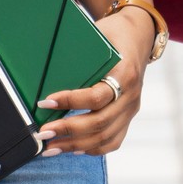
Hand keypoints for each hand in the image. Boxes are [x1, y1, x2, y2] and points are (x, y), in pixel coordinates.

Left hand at [35, 9, 148, 156]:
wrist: (139, 35)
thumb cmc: (114, 34)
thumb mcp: (98, 36)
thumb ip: (79, 54)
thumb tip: (44, 72)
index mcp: (125, 73)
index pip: (97, 96)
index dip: (70, 102)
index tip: (45, 102)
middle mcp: (131, 95)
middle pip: (100, 123)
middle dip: (68, 131)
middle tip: (42, 132)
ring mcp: (131, 108)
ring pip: (105, 137)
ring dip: (75, 145)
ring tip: (50, 148)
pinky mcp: (129, 116)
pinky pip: (113, 140)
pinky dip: (92, 149)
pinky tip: (73, 149)